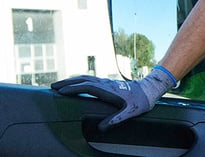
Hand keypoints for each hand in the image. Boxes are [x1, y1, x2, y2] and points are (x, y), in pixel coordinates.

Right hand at [51, 68, 174, 130]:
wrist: (150, 89)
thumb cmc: (141, 101)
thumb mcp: (130, 112)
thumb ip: (116, 119)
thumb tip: (101, 128)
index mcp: (109, 90)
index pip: (87, 87)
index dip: (73, 89)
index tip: (60, 91)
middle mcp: (106, 84)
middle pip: (83, 80)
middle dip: (67, 82)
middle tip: (53, 86)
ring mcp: (107, 82)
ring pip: (87, 78)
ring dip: (72, 80)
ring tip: (60, 84)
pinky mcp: (109, 83)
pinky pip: (91, 80)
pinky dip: (80, 80)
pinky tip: (77, 84)